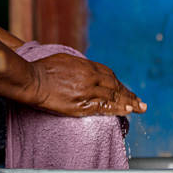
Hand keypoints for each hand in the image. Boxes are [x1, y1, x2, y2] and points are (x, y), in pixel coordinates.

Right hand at [28, 53, 146, 116]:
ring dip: (128, 103)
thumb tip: (88, 69)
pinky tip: (127, 112)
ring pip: (113, 97)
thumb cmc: (44, 68)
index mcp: (87, 66)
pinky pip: (103, 108)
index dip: (120, 84)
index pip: (110, 75)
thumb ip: (80, 65)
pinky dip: (116, 109)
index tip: (127, 90)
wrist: (32, 80)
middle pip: (115, 86)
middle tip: (141, 103)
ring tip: (139, 109)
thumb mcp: (66, 59)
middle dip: (129, 95)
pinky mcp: (80, 105)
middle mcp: (90, 78)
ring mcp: (86, 92)